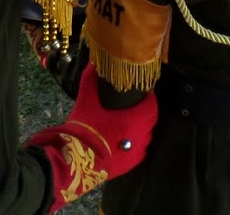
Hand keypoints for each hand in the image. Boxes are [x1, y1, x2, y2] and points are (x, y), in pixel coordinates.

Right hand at [25, 64, 156, 210]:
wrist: (77, 161)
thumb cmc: (84, 129)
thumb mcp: (86, 102)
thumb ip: (90, 81)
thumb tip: (92, 64)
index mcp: (133, 120)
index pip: (151, 107)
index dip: (149, 98)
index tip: (144, 92)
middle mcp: (139, 137)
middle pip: (151, 121)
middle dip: (146, 112)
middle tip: (137, 105)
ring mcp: (136, 153)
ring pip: (146, 137)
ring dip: (142, 128)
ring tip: (131, 121)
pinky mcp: (130, 165)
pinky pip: (139, 150)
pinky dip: (136, 142)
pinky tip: (126, 138)